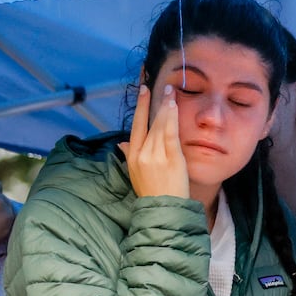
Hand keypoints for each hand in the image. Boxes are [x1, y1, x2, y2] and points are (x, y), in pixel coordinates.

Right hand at [118, 82, 189, 198]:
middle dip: (154, 102)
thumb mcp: (136, 173)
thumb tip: (122, 142)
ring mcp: (155, 155)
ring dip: (165, 106)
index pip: (136, 125)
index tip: (143, 90)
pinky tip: (173, 104)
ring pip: (159, 125)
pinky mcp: (170, 158)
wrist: (164, 209)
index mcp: (132, 155)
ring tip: (170, 91)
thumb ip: (129, 155)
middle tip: (161, 85)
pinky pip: (169, 133)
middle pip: (148, 122)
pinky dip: (171, 117)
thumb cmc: (153, 192)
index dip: (140, 107)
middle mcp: (141, 153)